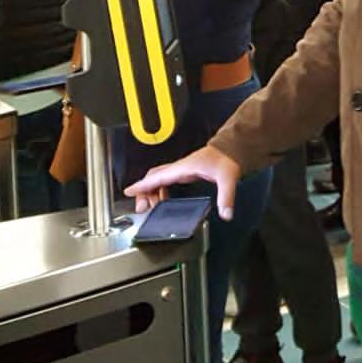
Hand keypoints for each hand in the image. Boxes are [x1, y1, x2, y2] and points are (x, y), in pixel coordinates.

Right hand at [123, 145, 240, 220]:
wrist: (233, 148)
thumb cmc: (227, 159)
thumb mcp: (228, 178)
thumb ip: (227, 196)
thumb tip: (226, 214)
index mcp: (184, 168)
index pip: (158, 176)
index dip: (142, 185)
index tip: (129, 191)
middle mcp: (180, 167)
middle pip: (153, 177)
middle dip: (144, 191)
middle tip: (142, 207)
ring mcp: (182, 169)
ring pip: (158, 178)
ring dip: (151, 191)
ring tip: (151, 206)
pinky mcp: (185, 171)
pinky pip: (165, 179)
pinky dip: (159, 189)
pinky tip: (163, 198)